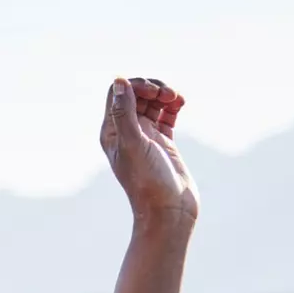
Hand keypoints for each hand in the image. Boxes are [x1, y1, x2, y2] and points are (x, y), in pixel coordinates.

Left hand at [100, 76, 197, 224]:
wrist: (169, 211)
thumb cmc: (148, 182)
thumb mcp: (133, 144)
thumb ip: (124, 112)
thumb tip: (119, 81)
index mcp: (112, 132)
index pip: (117, 93)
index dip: (135, 85)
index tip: (153, 93)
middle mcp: (127, 132)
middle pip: (136, 94)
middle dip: (152, 88)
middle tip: (167, 94)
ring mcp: (146, 137)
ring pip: (152, 103)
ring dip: (164, 94)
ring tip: (177, 99)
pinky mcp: (164, 143)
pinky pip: (166, 115)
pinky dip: (173, 105)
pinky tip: (181, 104)